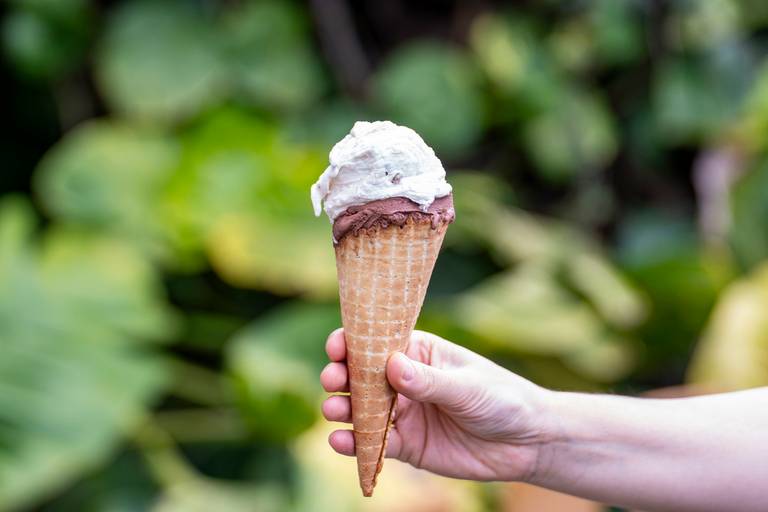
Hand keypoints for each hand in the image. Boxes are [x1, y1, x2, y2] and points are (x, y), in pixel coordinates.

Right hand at [320, 328, 550, 481]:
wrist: (526, 443)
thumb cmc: (501, 398)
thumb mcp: (467, 386)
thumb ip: (429, 381)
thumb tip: (391, 366)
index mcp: (418, 352)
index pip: (378, 341)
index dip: (353, 341)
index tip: (337, 346)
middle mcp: (404, 380)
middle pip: (361, 375)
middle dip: (342, 375)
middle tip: (334, 380)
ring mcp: (403, 413)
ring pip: (362, 409)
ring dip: (342, 408)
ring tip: (334, 410)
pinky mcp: (406, 445)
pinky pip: (375, 443)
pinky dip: (355, 443)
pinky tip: (340, 441)